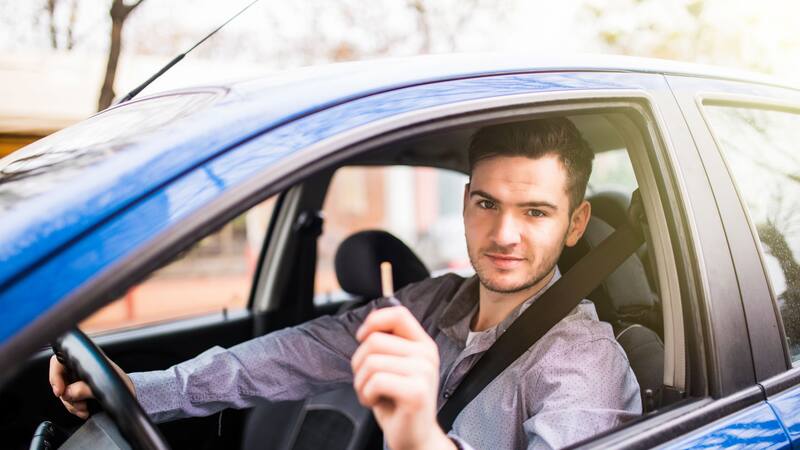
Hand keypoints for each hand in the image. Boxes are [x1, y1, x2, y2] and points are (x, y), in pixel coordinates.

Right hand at [49, 354, 134, 418]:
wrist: (129, 392)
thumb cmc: (120, 383)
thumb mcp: (106, 385)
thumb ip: (86, 388)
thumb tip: (68, 392)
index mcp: (84, 359)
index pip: (59, 361)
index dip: (55, 375)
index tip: (60, 391)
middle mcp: (78, 368)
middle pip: (58, 381)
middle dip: (66, 396)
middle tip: (79, 405)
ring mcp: (76, 380)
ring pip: (63, 393)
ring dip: (71, 405)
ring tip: (85, 409)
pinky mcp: (78, 392)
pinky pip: (68, 401)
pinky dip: (74, 408)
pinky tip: (84, 412)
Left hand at [351, 306, 454, 449]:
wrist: (415, 437)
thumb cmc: (398, 402)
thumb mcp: (394, 366)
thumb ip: (388, 345)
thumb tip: (367, 328)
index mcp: (423, 344)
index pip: (398, 314)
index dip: (374, 321)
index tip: (362, 338)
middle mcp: (427, 355)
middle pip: (375, 340)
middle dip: (359, 363)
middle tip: (368, 381)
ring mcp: (424, 372)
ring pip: (371, 362)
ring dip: (361, 383)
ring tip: (373, 393)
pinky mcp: (416, 392)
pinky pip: (375, 382)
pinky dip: (366, 395)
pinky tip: (376, 402)